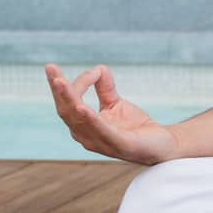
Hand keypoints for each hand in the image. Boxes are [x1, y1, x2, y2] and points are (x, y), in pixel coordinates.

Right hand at [45, 63, 179, 164]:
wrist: (162, 144)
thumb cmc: (135, 126)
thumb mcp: (116, 104)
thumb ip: (105, 88)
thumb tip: (98, 68)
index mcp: (83, 126)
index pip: (66, 105)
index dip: (60, 87)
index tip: (56, 67)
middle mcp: (86, 136)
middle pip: (67, 111)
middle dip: (59, 91)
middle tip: (51, 70)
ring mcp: (101, 142)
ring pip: (79, 119)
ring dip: (69, 99)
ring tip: (60, 82)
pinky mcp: (119, 145)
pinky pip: (101, 130)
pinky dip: (90, 118)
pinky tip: (82, 107)